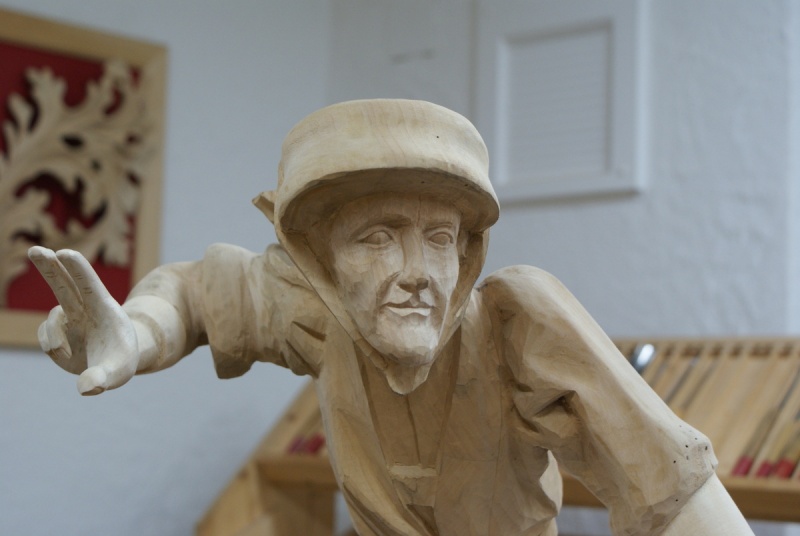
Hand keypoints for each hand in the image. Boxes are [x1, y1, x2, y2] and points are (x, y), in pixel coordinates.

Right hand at [28, 246, 138, 394]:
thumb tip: (87, 388)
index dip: (77, 270)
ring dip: (54, 337)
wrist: (114, 360)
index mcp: (104, 309)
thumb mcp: (118, 372)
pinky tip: (68, 354)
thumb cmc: (121, 361)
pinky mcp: (57, 329)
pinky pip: (46, 338)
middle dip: (48, 266)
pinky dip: (53, 348)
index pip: (89, 285)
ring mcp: (69, 317)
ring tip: (70, 354)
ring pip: (51, 318)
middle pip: (63, 283)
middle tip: (35, 249)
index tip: (66, 254)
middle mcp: (84, 308)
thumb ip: (104, 378)